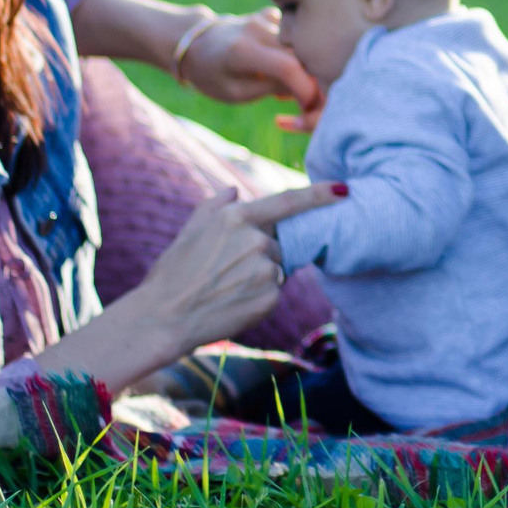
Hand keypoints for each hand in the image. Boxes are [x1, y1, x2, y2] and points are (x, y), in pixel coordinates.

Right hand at [119, 183, 336, 359]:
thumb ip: (214, 206)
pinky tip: (233, 303)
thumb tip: (233, 189)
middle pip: (277, 243)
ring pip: (276, 269)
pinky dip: (259, 298)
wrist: (163, 319)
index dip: (320, 194)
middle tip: (226, 271)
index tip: (345, 188)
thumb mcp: (188, 231)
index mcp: (237, 218)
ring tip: (225, 288)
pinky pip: (274, 293)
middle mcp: (256, 241)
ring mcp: (265, 270)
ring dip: (259, 277)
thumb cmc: (172, 274)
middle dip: (259, 254)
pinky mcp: (270, 297)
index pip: (288, 201)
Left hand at [180, 9, 325, 120]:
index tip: (309, 106)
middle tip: (301, 99)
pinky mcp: (269, 15)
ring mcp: (263, 18)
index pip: (288, 68)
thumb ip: (271, 89)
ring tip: (282, 84)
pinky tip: (279, 64)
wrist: (194, 44)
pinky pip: (293, 35)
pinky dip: (294, 51)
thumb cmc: (212, 75)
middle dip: (309, 79)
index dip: (306, 89)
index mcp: (243, 51)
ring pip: (299, 45)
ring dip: (301, 66)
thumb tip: (309, 90)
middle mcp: (256, 29)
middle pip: (300, 55)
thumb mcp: (236, 93)